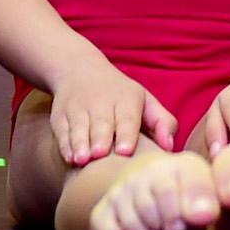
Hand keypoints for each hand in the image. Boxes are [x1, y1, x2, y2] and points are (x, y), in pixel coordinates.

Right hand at [47, 60, 176, 166]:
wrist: (78, 69)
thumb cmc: (120, 95)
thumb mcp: (144, 101)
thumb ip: (162, 122)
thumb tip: (169, 146)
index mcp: (126, 99)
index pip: (127, 117)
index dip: (125, 133)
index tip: (125, 150)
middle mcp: (101, 103)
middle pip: (101, 123)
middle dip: (100, 138)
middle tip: (101, 155)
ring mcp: (78, 109)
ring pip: (79, 127)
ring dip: (80, 144)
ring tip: (82, 160)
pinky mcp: (60, 116)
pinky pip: (62, 131)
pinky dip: (65, 145)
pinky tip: (70, 157)